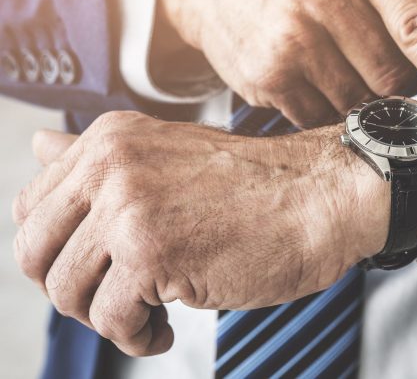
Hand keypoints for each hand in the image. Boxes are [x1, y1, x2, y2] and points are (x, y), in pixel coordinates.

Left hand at [12, 112, 416, 356]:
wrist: (324, 196)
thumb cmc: (260, 187)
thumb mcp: (170, 158)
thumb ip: (98, 158)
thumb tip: (39, 146)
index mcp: (111, 139)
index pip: (31, 207)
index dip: (57, 253)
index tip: (97, 269)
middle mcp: (111, 165)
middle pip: (34, 254)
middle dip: (72, 292)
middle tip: (117, 301)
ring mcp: (129, 208)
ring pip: (67, 291)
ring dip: (108, 319)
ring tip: (150, 315)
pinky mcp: (153, 254)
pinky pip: (112, 319)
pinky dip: (137, 337)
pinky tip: (167, 328)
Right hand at [157, 0, 416, 127]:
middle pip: (393, 79)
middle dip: (406, 94)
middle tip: (398, 87)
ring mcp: (290, 41)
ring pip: (359, 108)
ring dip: (366, 108)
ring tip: (344, 73)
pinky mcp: (266, 78)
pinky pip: (320, 120)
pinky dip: (329, 113)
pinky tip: (315, 82)